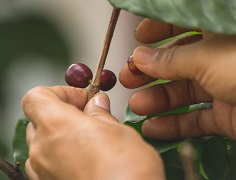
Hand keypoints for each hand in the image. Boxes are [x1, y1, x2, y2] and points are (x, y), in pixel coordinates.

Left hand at [22, 86, 164, 179]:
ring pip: (43, 140)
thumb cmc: (126, 173)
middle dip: (62, 111)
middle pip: (39, 117)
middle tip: (87, 114)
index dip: (60, 92)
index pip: (37, 96)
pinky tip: (84, 155)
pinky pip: (47, 160)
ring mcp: (42, 170)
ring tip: (88, 136)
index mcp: (57, 125)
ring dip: (62, 132)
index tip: (81, 99)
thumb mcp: (118, 131)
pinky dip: (61, 152)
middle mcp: (42, 149)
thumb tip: (97, 104)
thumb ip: (101, 114)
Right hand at [119, 18, 235, 140]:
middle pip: (177, 62)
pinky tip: (154, 127)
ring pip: (183, 92)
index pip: (183, 24)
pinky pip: (196, 119)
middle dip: (149, 70)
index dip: (158, 30)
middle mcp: (220, 58)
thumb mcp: (209, 58)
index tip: (138, 38)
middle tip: (128, 77)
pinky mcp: (227, 114)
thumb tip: (141, 57)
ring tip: (137, 105)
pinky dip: (174, 125)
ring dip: (157, 100)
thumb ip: (172, 59)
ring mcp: (223, 87)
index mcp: (219, 34)